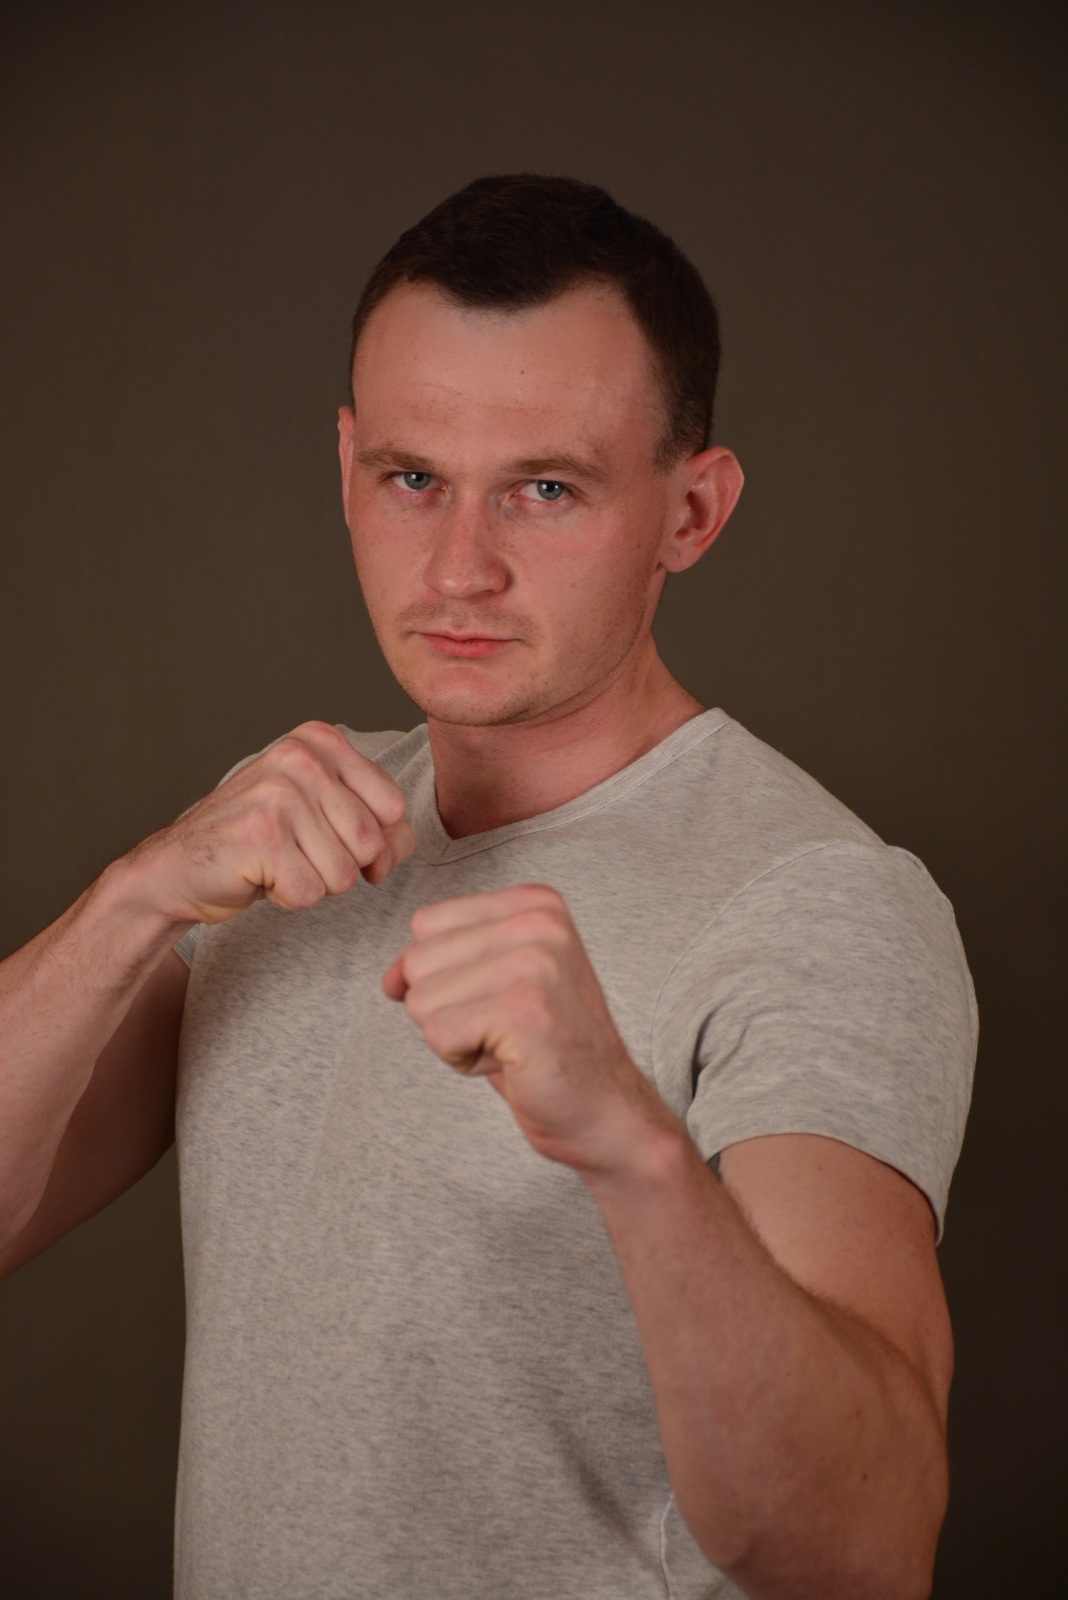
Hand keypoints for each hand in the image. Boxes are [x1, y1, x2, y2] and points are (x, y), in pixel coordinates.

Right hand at [122, 720, 414, 926]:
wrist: (180, 867)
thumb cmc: (260, 842)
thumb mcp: (324, 816)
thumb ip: (378, 824)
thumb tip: (401, 842)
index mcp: (320, 741)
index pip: (394, 806)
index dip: (372, 840)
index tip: (328, 836)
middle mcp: (299, 758)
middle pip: (371, 843)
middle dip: (340, 865)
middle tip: (295, 852)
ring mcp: (277, 795)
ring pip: (344, 873)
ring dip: (314, 883)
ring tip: (277, 861)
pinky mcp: (260, 837)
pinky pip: (310, 893)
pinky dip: (288, 897)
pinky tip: (259, 875)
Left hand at [382, 883, 678, 1172]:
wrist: (604, 1109)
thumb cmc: (546, 1048)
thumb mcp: (494, 982)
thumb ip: (442, 962)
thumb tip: (390, 978)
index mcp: (534, 901)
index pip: (427, 924)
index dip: (445, 975)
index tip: (499, 998)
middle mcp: (538, 922)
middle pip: (418, 961)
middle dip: (446, 1008)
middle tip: (505, 1027)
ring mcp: (534, 963)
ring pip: (421, 1000)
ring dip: (454, 1036)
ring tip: (508, 1042)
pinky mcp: (523, 1010)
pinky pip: (437, 1033)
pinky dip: (462, 1059)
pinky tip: (510, 1060)